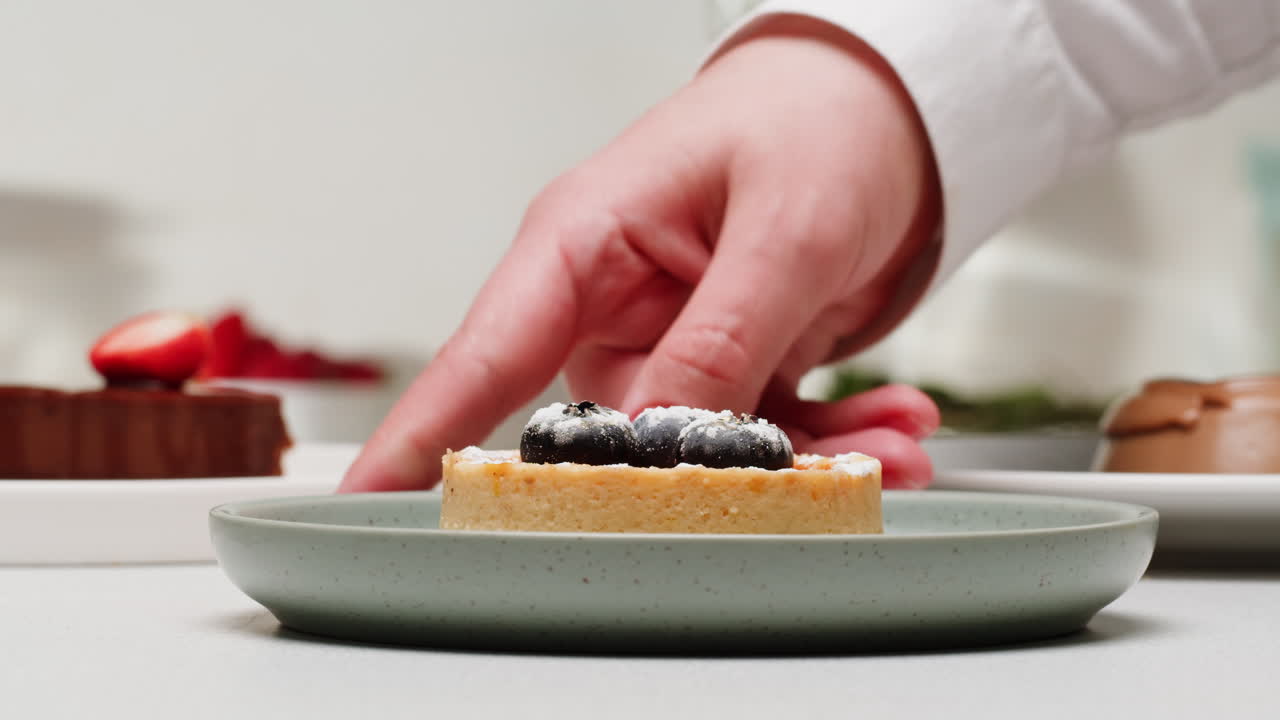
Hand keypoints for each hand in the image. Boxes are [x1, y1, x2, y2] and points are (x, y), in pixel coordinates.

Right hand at [341, 16, 941, 492]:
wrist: (881, 106)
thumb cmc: (814, 119)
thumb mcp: (783, 226)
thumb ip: (721, 337)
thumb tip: (656, 440)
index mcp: (583, 243)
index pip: (481, 357)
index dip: (419, 438)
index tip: (367, 506)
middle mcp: (610, 300)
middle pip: (607, 435)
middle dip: (709, 473)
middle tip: (807, 484)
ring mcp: (666, 337)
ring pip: (701, 446)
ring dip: (804, 459)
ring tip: (894, 442)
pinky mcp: (721, 359)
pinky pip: (758, 430)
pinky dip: (830, 440)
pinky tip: (894, 426)